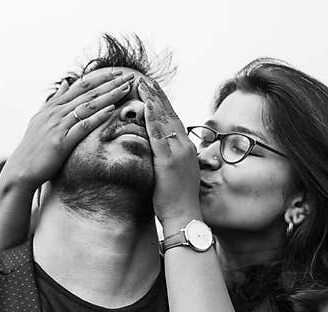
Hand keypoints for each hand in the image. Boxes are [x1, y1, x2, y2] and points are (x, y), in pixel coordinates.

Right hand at [1, 68, 135, 188]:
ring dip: (109, 95)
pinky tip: (112, 109)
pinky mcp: (62, 142)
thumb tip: (66, 83)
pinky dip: (98, 117)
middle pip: (87, 93)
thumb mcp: (41, 119)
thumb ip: (55, 101)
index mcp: (53, 107)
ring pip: (88, 106)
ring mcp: (58, 126)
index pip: (80, 87)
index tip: (118, 73)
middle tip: (129, 75)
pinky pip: (83, 126)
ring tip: (126, 88)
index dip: (100, 78)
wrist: (21, 170)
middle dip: (110, 83)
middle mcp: (56, 113)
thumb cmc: (33, 147)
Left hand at [137, 79, 201, 232]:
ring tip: (142, 85)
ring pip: (164, 121)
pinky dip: (152, 120)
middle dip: (157, 96)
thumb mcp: (176, 174)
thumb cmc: (177, 199)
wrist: (185, 215)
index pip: (173, 120)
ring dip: (153, 101)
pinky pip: (159, 137)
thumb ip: (169, 159)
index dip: (162, 103)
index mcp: (186, 148)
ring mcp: (178, 153)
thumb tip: (160, 152)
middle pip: (170, 114)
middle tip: (145, 79)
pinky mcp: (169, 162)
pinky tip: (145, 107)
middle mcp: (185, 146)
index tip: (152, 89)